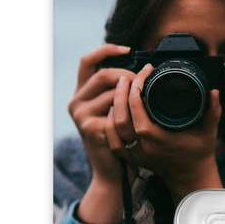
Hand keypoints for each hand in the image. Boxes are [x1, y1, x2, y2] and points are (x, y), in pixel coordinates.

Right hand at [68, 44, 135, 223]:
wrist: (114, 175)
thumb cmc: (121, 142)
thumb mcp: (117, 112)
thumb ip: (119, 92)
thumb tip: (141, 69)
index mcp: (83, 94)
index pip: (88, 61)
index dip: (107, 50)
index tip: (130, 49)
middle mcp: (77, 102)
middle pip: (103, 74)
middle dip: (129, 75)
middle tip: (147, 82)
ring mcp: (81, 115)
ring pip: (112, 92)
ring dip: (133, 95)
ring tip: (147, 102)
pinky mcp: (91, 128)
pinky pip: (117, 111)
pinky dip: (132, 114)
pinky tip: (140, 122)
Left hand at [106, 64, 223, 200]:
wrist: (190, 176)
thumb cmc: (199, 153)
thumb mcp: (209, 132)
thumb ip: (213, 111)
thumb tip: (214, 92)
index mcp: (161, 141)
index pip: (139, 117)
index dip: (136, 94)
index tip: (143, 76)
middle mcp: (145, 149)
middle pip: (121, 120)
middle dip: (121, 94)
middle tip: (127, 77)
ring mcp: (135, 154)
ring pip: (113, 129)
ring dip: (113, 106)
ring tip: (120, 88)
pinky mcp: (130, 157)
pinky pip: (112, 140)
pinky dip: (108, 123)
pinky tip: (113, 108)